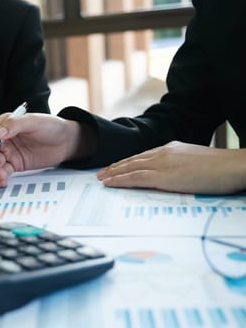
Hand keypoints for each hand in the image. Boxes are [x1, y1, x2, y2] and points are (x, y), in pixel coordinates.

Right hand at [0, 113, 93, 186]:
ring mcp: (9, 152)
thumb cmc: (52, 126)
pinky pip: (4, 171)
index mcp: (5, 124)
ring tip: (0, 175)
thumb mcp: (33, 121)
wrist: (67, 142)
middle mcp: (4, 138)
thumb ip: (14, 125)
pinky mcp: (16, 164)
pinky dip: (1, 177)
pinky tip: (3, 180)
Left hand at [97, 141, 245, 193]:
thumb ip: (181, 165)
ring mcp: (162, 163)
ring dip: (112, 173)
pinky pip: (135, 178)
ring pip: (130, 168)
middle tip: (100, 173)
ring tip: (100, 178)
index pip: (143, 156)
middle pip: (132, 160)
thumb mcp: (196, 162)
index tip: (116, 166)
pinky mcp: (164, 176)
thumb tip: (174, 174)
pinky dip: (120, 180)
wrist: (233, 166)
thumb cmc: (221, 168)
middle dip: (115, 167)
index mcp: (171, 149)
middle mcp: (163, 153)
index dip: (127, 162)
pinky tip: (110, 183)